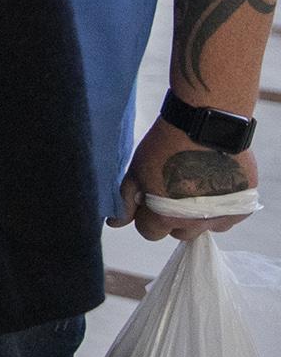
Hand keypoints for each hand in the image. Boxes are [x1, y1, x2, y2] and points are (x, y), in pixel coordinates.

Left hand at [114, 115, 258, 241]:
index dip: (146, 214)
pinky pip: (227, 218)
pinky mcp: (242, 208)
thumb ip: (126, 201)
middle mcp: (196, 223)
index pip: (149, 232)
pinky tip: (213, 184)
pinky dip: (219, 207)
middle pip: (178, 232)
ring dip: (197, 215)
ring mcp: (222, 217)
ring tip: (194, 186)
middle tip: (173, 190)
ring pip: (204, 227)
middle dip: (171, 216)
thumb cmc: (166, 145)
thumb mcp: (137, 171)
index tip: (149, 197)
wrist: (205, 125)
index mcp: (166, 217)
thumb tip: (114, 223)